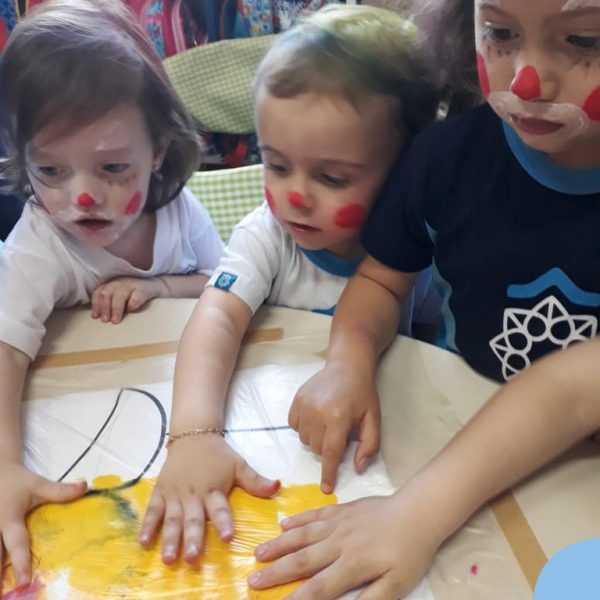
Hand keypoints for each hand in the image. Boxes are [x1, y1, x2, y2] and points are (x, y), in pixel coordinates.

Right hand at [0, 463, 85, 589]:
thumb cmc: (18, 482)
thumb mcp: (38, 484)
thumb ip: (60, 490)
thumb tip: (85, 487)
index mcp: (9, 519)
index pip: (17, 544)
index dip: (21, 563)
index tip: (24, 581)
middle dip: (0, 575)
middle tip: (6, 594)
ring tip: (4, 590)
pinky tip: (1, 574)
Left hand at [91, 276, 163, 323]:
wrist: (155, 285)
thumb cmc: (135, 294)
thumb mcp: (120, 295)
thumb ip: (110, 301)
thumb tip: (99, 317)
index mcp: (112, 284)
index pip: (99, 292)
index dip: (96, 304)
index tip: (95, 316)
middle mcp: (119, 282)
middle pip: (106, 293)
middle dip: (104, 308)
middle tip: (105, 320)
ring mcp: (131, 284)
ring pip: (119, 295)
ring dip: (116, 310)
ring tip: (115, 321)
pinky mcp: (143, 289)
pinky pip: (135, 299)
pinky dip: (131, 307)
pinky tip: (131, 312)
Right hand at [139, 434, 279, 563]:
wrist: (193, 435)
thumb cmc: (218, 454)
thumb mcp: (238, 464)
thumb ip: (256, 480)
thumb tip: (278, 486)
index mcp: (213, 488)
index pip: (220, 508)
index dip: (223, 522)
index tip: (227, 537)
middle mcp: (193, 493)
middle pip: (193, 518)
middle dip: (192, 538)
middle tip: (192, 558)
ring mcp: (175, 493)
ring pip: (172, 518)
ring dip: (170, 538)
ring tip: (169, 558)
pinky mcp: (161, 491)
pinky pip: (153, 510)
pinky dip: (148, 526)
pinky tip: (144, 542)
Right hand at [248, 492, 439, 599]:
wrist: (417, 511)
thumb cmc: (409, 552)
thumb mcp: (396, 585)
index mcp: (351, 565)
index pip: (317, 588)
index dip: (294, 599)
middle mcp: (338, 544)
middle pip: (301, 560)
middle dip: (275, 572)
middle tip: (252, 579)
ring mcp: (338, 523)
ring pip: (302, 535)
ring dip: (279, 545)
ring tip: (258, 552)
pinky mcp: (342, 509)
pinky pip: (315, 515)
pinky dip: (298, 520)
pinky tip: (284, 524)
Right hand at [288, 362, 380, 492]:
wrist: (346, 366)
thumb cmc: (362, 394)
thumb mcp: (373, 419)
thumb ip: (369, 445)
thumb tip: (358, 468)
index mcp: (338, 418)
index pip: (330, 453)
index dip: (328, 473)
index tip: (326, 488)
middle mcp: (317, 412)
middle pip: (317, 449)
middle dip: (328, 447)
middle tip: (340, 432)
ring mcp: (304, 405)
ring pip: (305, 440)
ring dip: (316, 439)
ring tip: (329, 423)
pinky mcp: (296, 400)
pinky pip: (294, 427)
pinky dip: (304, 428)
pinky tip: (316, 418)